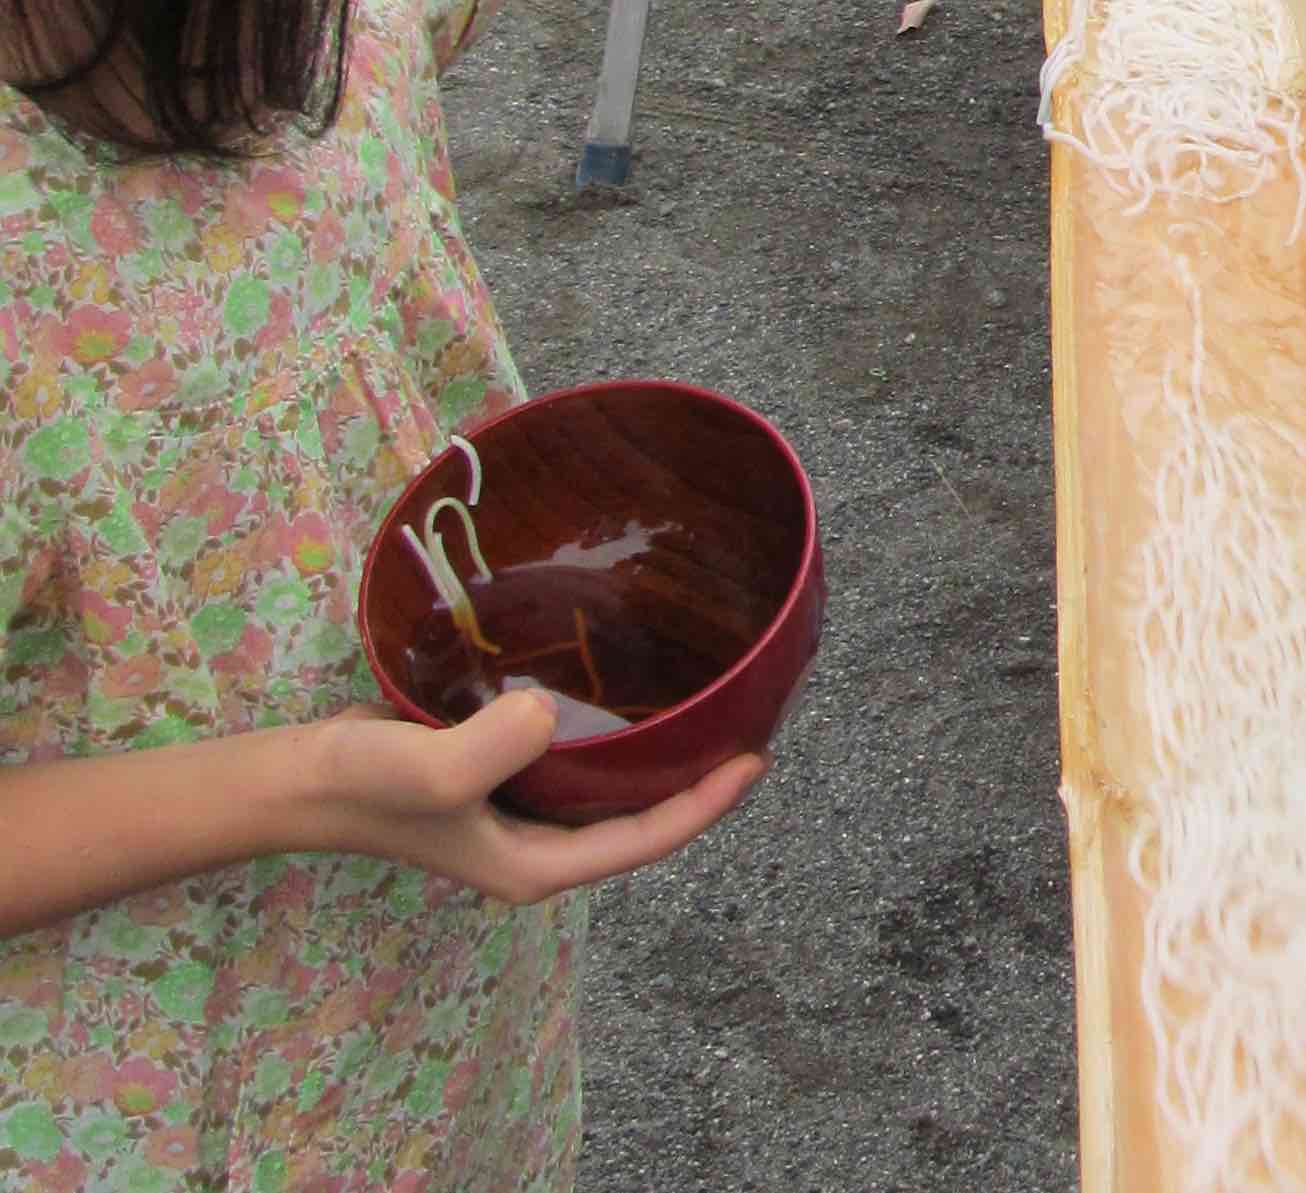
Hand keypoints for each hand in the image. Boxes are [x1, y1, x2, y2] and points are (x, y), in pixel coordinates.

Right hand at [296, 696, 765, 907]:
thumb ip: (495, 751)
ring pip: (613, 790)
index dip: (706, 805)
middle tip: (752, 720)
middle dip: (697, 780)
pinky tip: (635, 691)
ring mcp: (522, 814)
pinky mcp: (503, 779)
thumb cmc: (367, 785)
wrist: (297, 777)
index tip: (755, 759)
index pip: (647, 841)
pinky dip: (613, 735)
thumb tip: (546, 715)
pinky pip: (579, 761)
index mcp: (538, 866)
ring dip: (659, 756)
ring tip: (713, 702)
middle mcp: (540, 846)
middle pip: (640, 818)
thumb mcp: (434, 772)